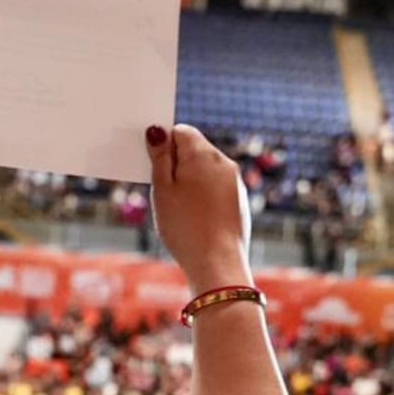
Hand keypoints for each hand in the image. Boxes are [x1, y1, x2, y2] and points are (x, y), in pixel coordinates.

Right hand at [145, 124, 251, 292]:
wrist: (217, 263)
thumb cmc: (184, 227)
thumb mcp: (162, 190)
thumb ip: (159, 157)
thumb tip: (157, 131)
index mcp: (202, 153)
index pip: (180, 131)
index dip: (164, 145)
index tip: (154, 167)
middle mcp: (223, 162)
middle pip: (195, 149)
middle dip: (177, 163)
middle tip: (164, 192)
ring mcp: (234, 181)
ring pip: (206, 169)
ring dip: (191, 180)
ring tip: (179, 209)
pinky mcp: (239, 199)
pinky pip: (217, 186)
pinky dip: (204, 194)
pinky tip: (195, 217)